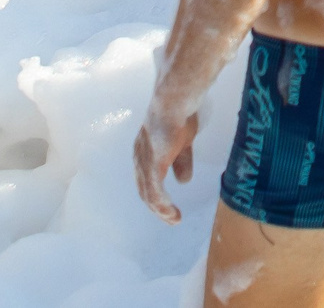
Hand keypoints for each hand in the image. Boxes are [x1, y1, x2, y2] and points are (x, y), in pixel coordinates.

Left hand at [132, 108, 197, 222]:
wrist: (175, 102)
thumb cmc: (179, 116)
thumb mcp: (183, 142)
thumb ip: (182, 161)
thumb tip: (183, 182)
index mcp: (145, 152)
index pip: (147, 180)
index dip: (156, 195)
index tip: (168, 207)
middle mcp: (140, 159)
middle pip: (145, 190)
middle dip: (158, 208)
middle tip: (172, 219)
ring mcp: (145, 163)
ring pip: (148, 194)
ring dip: (161, 210)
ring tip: (174, 219)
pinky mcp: (152, 165)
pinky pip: (155, 191)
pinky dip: (162, 205)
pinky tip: (170, 213)